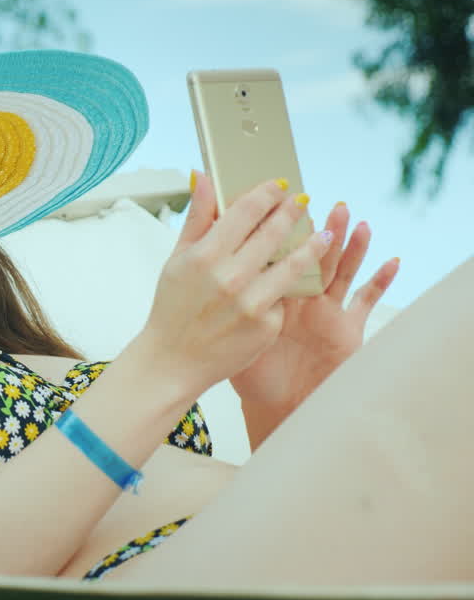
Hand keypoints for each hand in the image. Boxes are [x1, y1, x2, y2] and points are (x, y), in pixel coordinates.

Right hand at [134, 172, 333, 395]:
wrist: (173, 360)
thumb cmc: (173, 308)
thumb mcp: (177, 260)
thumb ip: (196, 218)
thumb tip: (203, 177)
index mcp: (204, 256)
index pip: (245, 211)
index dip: (266, 194)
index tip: (280, 185)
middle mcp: (230, 276)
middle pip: (273, 232)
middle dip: (292, 212)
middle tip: (303, 200)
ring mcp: (251, 302)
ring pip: (293, 263)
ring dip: (313, 243)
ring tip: (323, 233)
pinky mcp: (267, 325)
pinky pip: (284, 297)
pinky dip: (288, 286)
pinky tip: (292, 279)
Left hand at [229, 201, 399, 437]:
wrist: (272, 400)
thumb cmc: (243, 363)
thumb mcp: (228, 323)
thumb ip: (223, 292)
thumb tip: (208, 258)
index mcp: (270, 288)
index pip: (279, 251)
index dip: (283, 229)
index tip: (284, 200)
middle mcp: (301, 295)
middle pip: (314, 254)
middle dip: (321, 229)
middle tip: (329, 203)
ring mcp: (326, 309)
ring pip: (341, 271)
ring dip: (352, 247)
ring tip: (357, 222)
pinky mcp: (347, 328)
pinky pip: (365, 302)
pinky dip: (380, 282)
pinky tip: (392, 262)